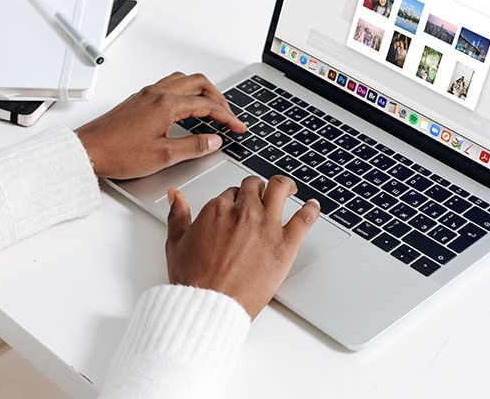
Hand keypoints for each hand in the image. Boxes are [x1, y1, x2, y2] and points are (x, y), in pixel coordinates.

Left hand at [75, 72, 244, 179]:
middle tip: (227, 114)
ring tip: (209, 107)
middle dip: (217, 97)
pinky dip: (183, 92)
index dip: (226, 116)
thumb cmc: (118, 153)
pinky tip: (182, 108)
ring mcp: (145, 95)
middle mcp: (156, 93)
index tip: (237, 127)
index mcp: (166, 104)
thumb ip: (193, 146)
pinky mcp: (136, 101)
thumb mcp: (164, 156)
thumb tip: (213, 141)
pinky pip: (167, 86)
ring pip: (181, 80)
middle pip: (197, 83)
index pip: (206, 104)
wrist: (88, 150)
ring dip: (199, 90)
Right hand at [165, 175, 320, 318]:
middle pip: (254, 187)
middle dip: (256, 189)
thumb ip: (177, 214)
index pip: (231, 192)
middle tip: (260, 194)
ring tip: (288, 188)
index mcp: (217, 209)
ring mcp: (266, 226)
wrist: (210, 304)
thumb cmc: (193, 279)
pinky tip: (313, 206)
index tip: (237, 206)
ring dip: (284, 186)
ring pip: (279, 190)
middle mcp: (243, 212)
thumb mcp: (176, 242)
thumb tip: (175, 195)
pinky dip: (311, 210)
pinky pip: (304, 219)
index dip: (234, 199)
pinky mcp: (285, 244)